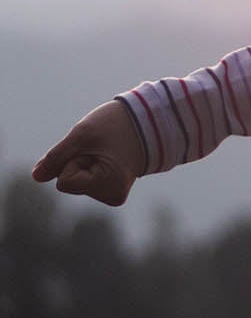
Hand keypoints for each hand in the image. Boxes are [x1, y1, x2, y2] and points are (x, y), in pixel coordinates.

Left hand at [32, 100, 147, 206]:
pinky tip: (109, 158)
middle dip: (78, 162)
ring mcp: (114, 194)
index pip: (64, 182)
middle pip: (70, 184)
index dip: (73, 160)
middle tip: (102, 148)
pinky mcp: (112, 190)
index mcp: (111, 185)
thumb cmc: (117, 125)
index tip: (97, 149)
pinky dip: (89, 168)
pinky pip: (84, 182)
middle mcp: (114, 196)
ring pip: (75, 183)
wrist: (148, 121)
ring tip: (107, 150)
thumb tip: (36, 178)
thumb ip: (55, 157)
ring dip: (84, 163)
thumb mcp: (81, 135)